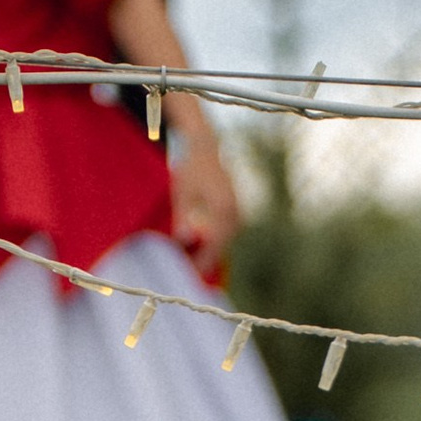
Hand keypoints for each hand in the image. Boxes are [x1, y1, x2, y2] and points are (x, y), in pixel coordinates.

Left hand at [169, 130, 239, 272]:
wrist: (205, 147)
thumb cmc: (191, 168)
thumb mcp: (182, 193)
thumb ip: (183, 219)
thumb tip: (182, 241)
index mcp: (223, 210)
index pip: (215, 246)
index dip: (203, 262)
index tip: (190, 273)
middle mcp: (235, 213)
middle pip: (221, 247)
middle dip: (205, 259)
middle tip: (188, 268)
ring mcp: (238, 212)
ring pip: (224, 241)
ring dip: (209, 250)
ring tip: (191, 257)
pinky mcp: (235, 210)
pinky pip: (226, 232)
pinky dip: (214, 240)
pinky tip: (200, 243)